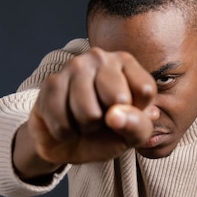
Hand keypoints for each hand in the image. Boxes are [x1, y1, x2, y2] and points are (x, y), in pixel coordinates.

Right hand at [28, 47, 157, 164]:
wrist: (67, 140)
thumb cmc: (108, 131)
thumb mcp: (135, 133)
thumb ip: (138, 125)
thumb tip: (115, 116)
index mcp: (127, 63)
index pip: (145, 90)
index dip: (137, 112)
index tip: (127, 111)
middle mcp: (101, 57)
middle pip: (118, 99)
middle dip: (110, 120)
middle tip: (103, 117)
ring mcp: (73, 66)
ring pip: (89, 114)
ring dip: (86, 128)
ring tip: (84, 120)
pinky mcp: (50, 82)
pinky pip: (63, 122)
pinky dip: (66, 133)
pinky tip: (67, 122)